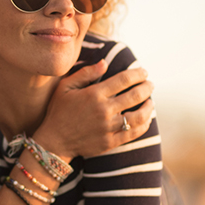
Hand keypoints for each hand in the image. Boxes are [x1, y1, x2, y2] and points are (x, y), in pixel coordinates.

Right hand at [35, 60, 153, 158]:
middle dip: (147, 87)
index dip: (137, 74)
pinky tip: (145, 119)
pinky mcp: (110, 142)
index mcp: (94, 94)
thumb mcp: (66, 87)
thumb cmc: (59, 111)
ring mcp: (108, 128)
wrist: (54, 142)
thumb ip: (86, 73)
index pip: (124, 80)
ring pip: (139, 116)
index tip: (143, 71)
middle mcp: (104, 110)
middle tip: (150, 84)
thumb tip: (105, 63)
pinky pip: (134, 133)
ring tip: (150, 101)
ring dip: (148, 107)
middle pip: (135, 95)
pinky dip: (144, 125)